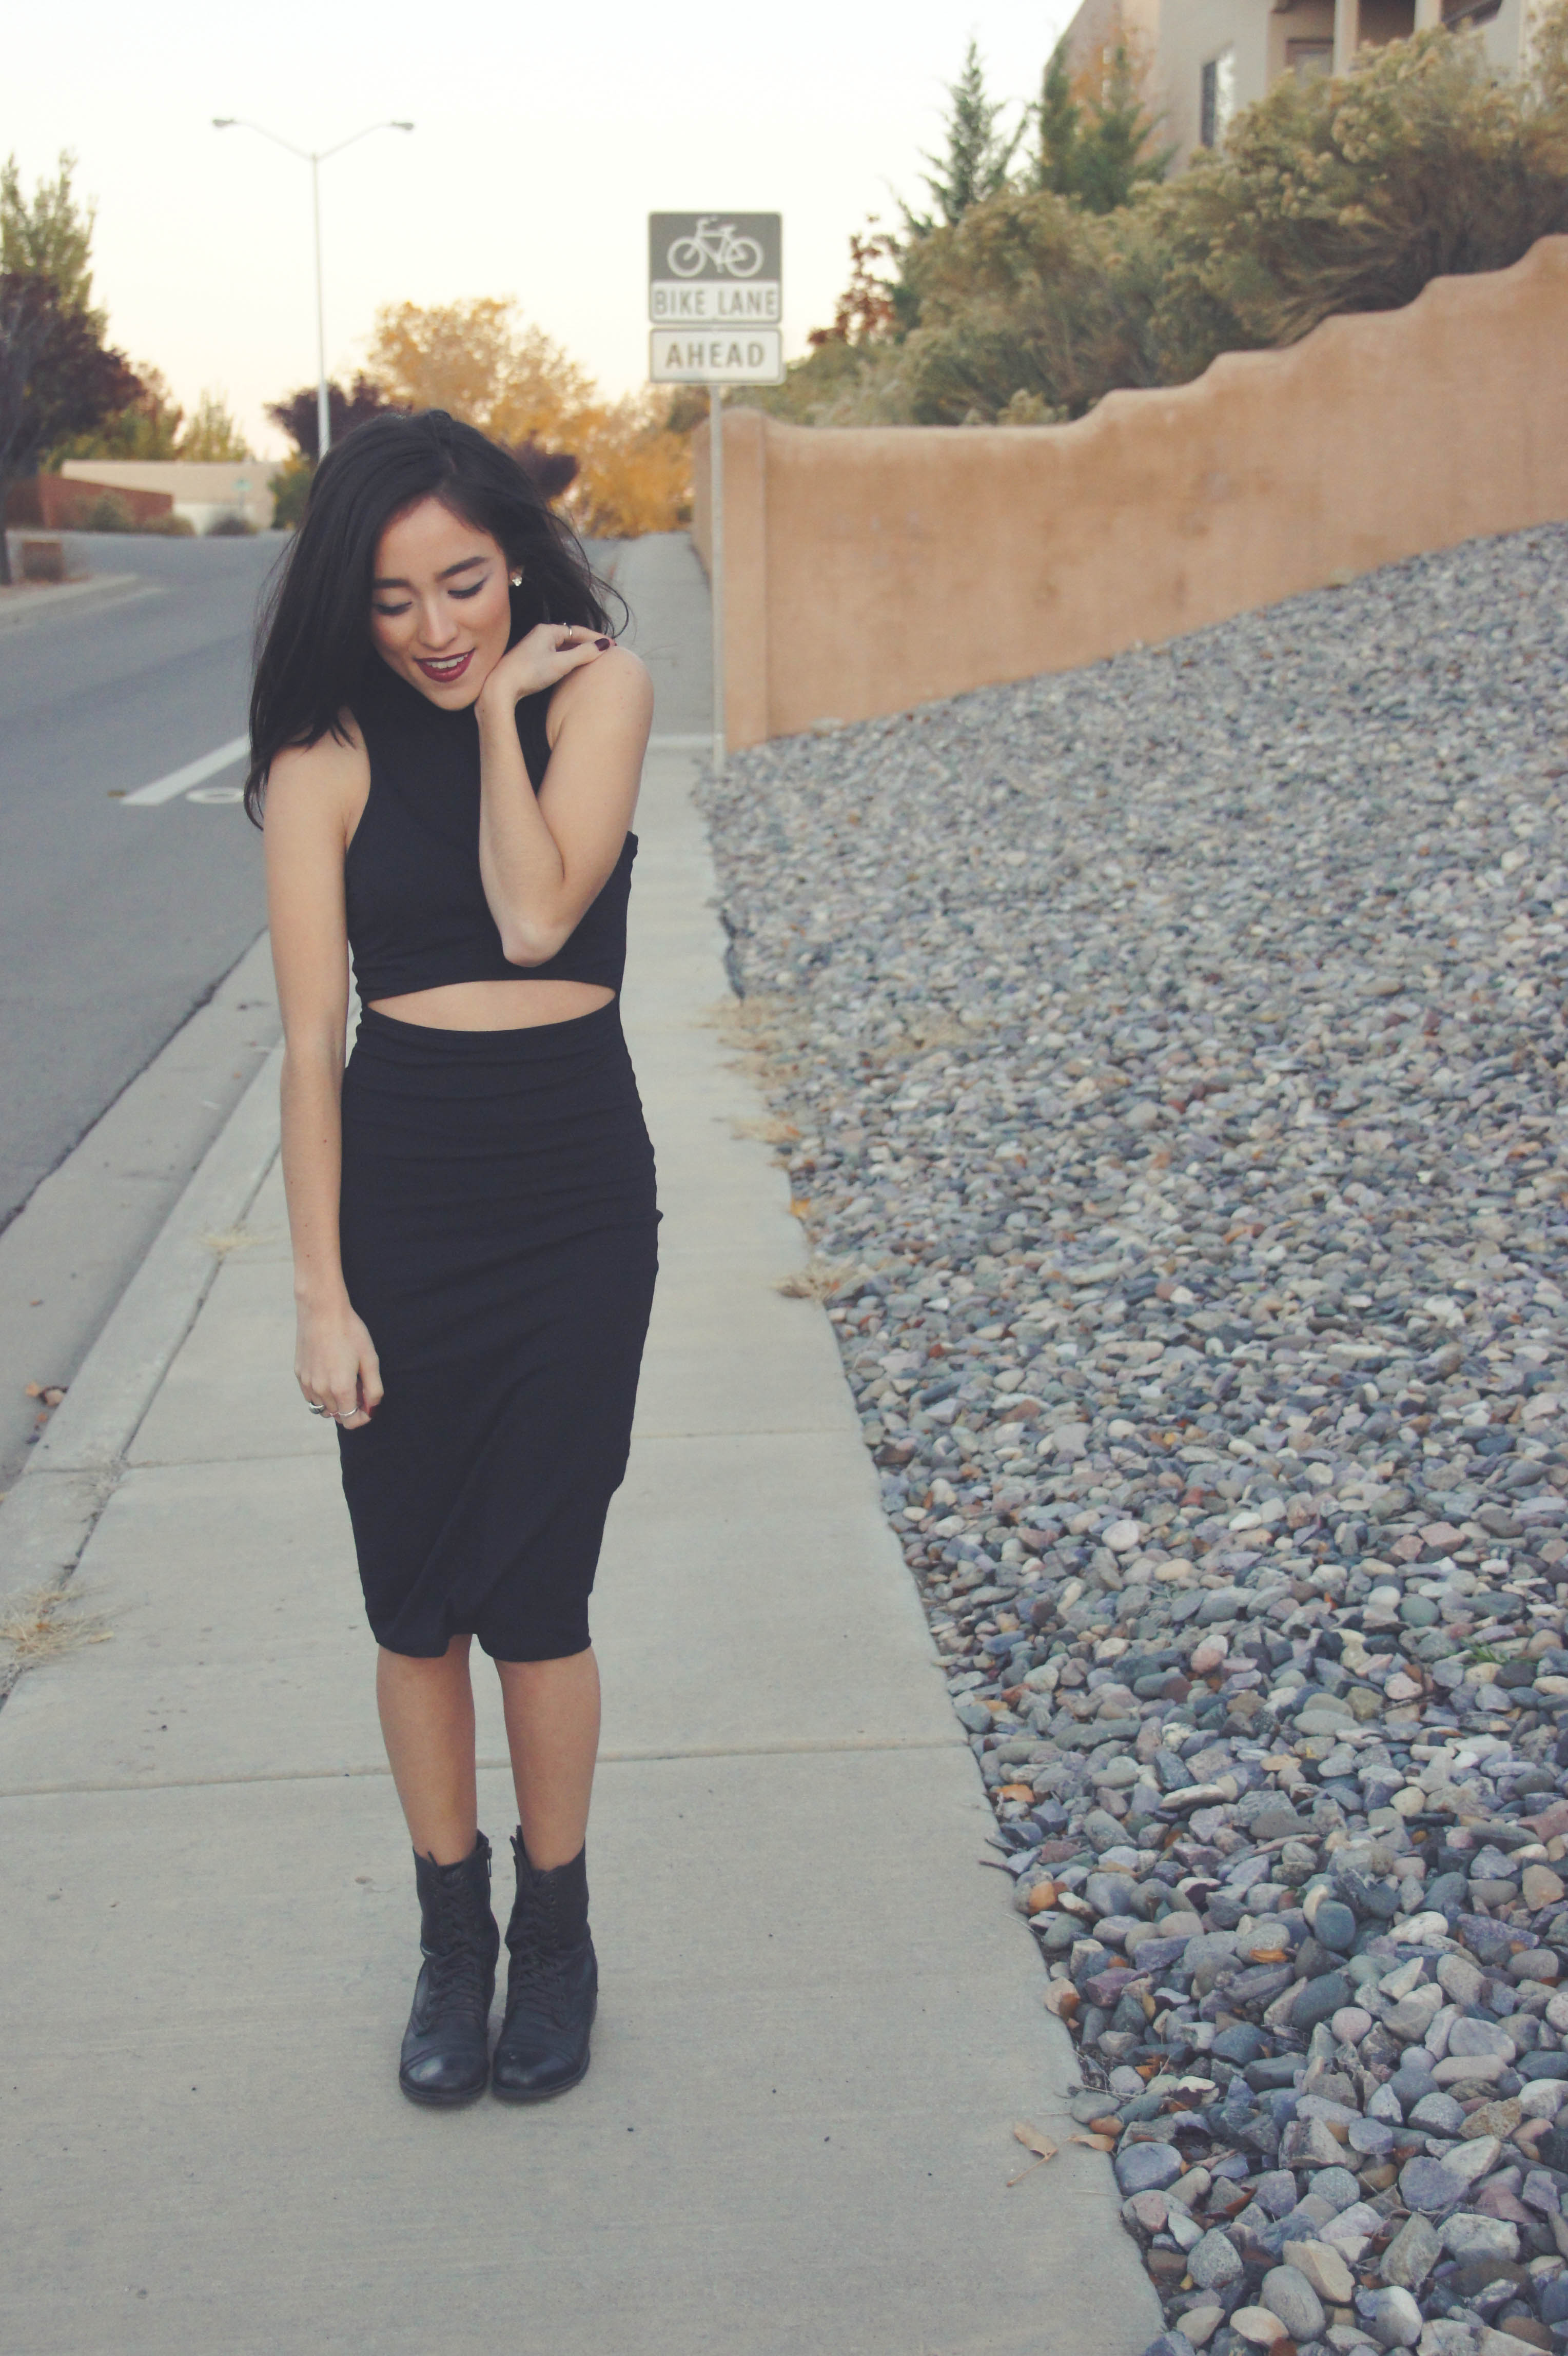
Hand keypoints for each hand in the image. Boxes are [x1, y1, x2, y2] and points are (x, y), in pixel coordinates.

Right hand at [297, 1300, 382, 1430]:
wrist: (321, 1311)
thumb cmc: (350, 1333)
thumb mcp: (370, 1360)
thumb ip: (373, 1390)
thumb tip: (372, 1410)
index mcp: (341, 1389)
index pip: (350, 1421)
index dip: (363, 1418)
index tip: (368, 1405)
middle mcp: (321, 1391)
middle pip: (338, 1415)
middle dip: (351, 1407)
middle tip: (359, 1385)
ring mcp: (307, 1383)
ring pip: (323, 1408)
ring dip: (335, 1402)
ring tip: (344, 1379)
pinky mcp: (299, 1374)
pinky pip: (311, 1396)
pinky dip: (322, 1394)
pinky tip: (329, 1374)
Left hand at [476, 622, 612, 714]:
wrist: (501, 686)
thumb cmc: (529, 673)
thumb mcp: (561, 663)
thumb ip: (584, 654)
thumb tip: (604, 646)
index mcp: (548, 630)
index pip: (579, 631)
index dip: (597, 638)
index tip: (613, 645)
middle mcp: (541, 634)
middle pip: (572, 637)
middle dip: (589, 643)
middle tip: (606, 651)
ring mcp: (535, 646)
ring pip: (563, 646)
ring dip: (579, 651)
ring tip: (594, 658)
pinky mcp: (532, 658)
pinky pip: (556, 653)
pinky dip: (569, 657)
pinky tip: (574, 666)